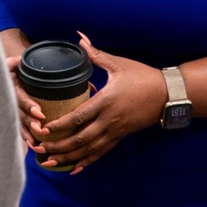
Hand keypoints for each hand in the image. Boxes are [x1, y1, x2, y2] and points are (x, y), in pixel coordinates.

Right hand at [4, 53, 46, 150]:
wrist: (14, 71)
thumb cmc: (18, 66)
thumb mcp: (15, 62)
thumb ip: (12, 62)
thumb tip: (8, 63)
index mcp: (10, 85)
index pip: (19, 97)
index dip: (29, 106)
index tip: (40, 114)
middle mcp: (10, 98)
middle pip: (19, 113)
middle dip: (29, 122)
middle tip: (40, 130)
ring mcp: (12, 108)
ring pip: (19, 122)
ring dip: (26, 132)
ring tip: (35, 142)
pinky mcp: (16, 115)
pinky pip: (18, 127)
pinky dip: (24, 135)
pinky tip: (32, 144)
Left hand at [31, 33, 168, 173]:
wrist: (169, 94)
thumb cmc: (142, 76)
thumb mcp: (118, 64)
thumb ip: (96, 54)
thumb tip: (80, 38)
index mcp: (105, 101)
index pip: (78, 117)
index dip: (59, 126)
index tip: (42, 129)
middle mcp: (109, 120)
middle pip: (79, 139)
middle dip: (57, 146)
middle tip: (37, 148)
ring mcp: (115, 131)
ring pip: (88, 150)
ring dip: (67, 157)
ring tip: (47, 162)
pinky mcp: (121, 136)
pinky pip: (101, 152)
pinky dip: (86, 162)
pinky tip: (73, 168)